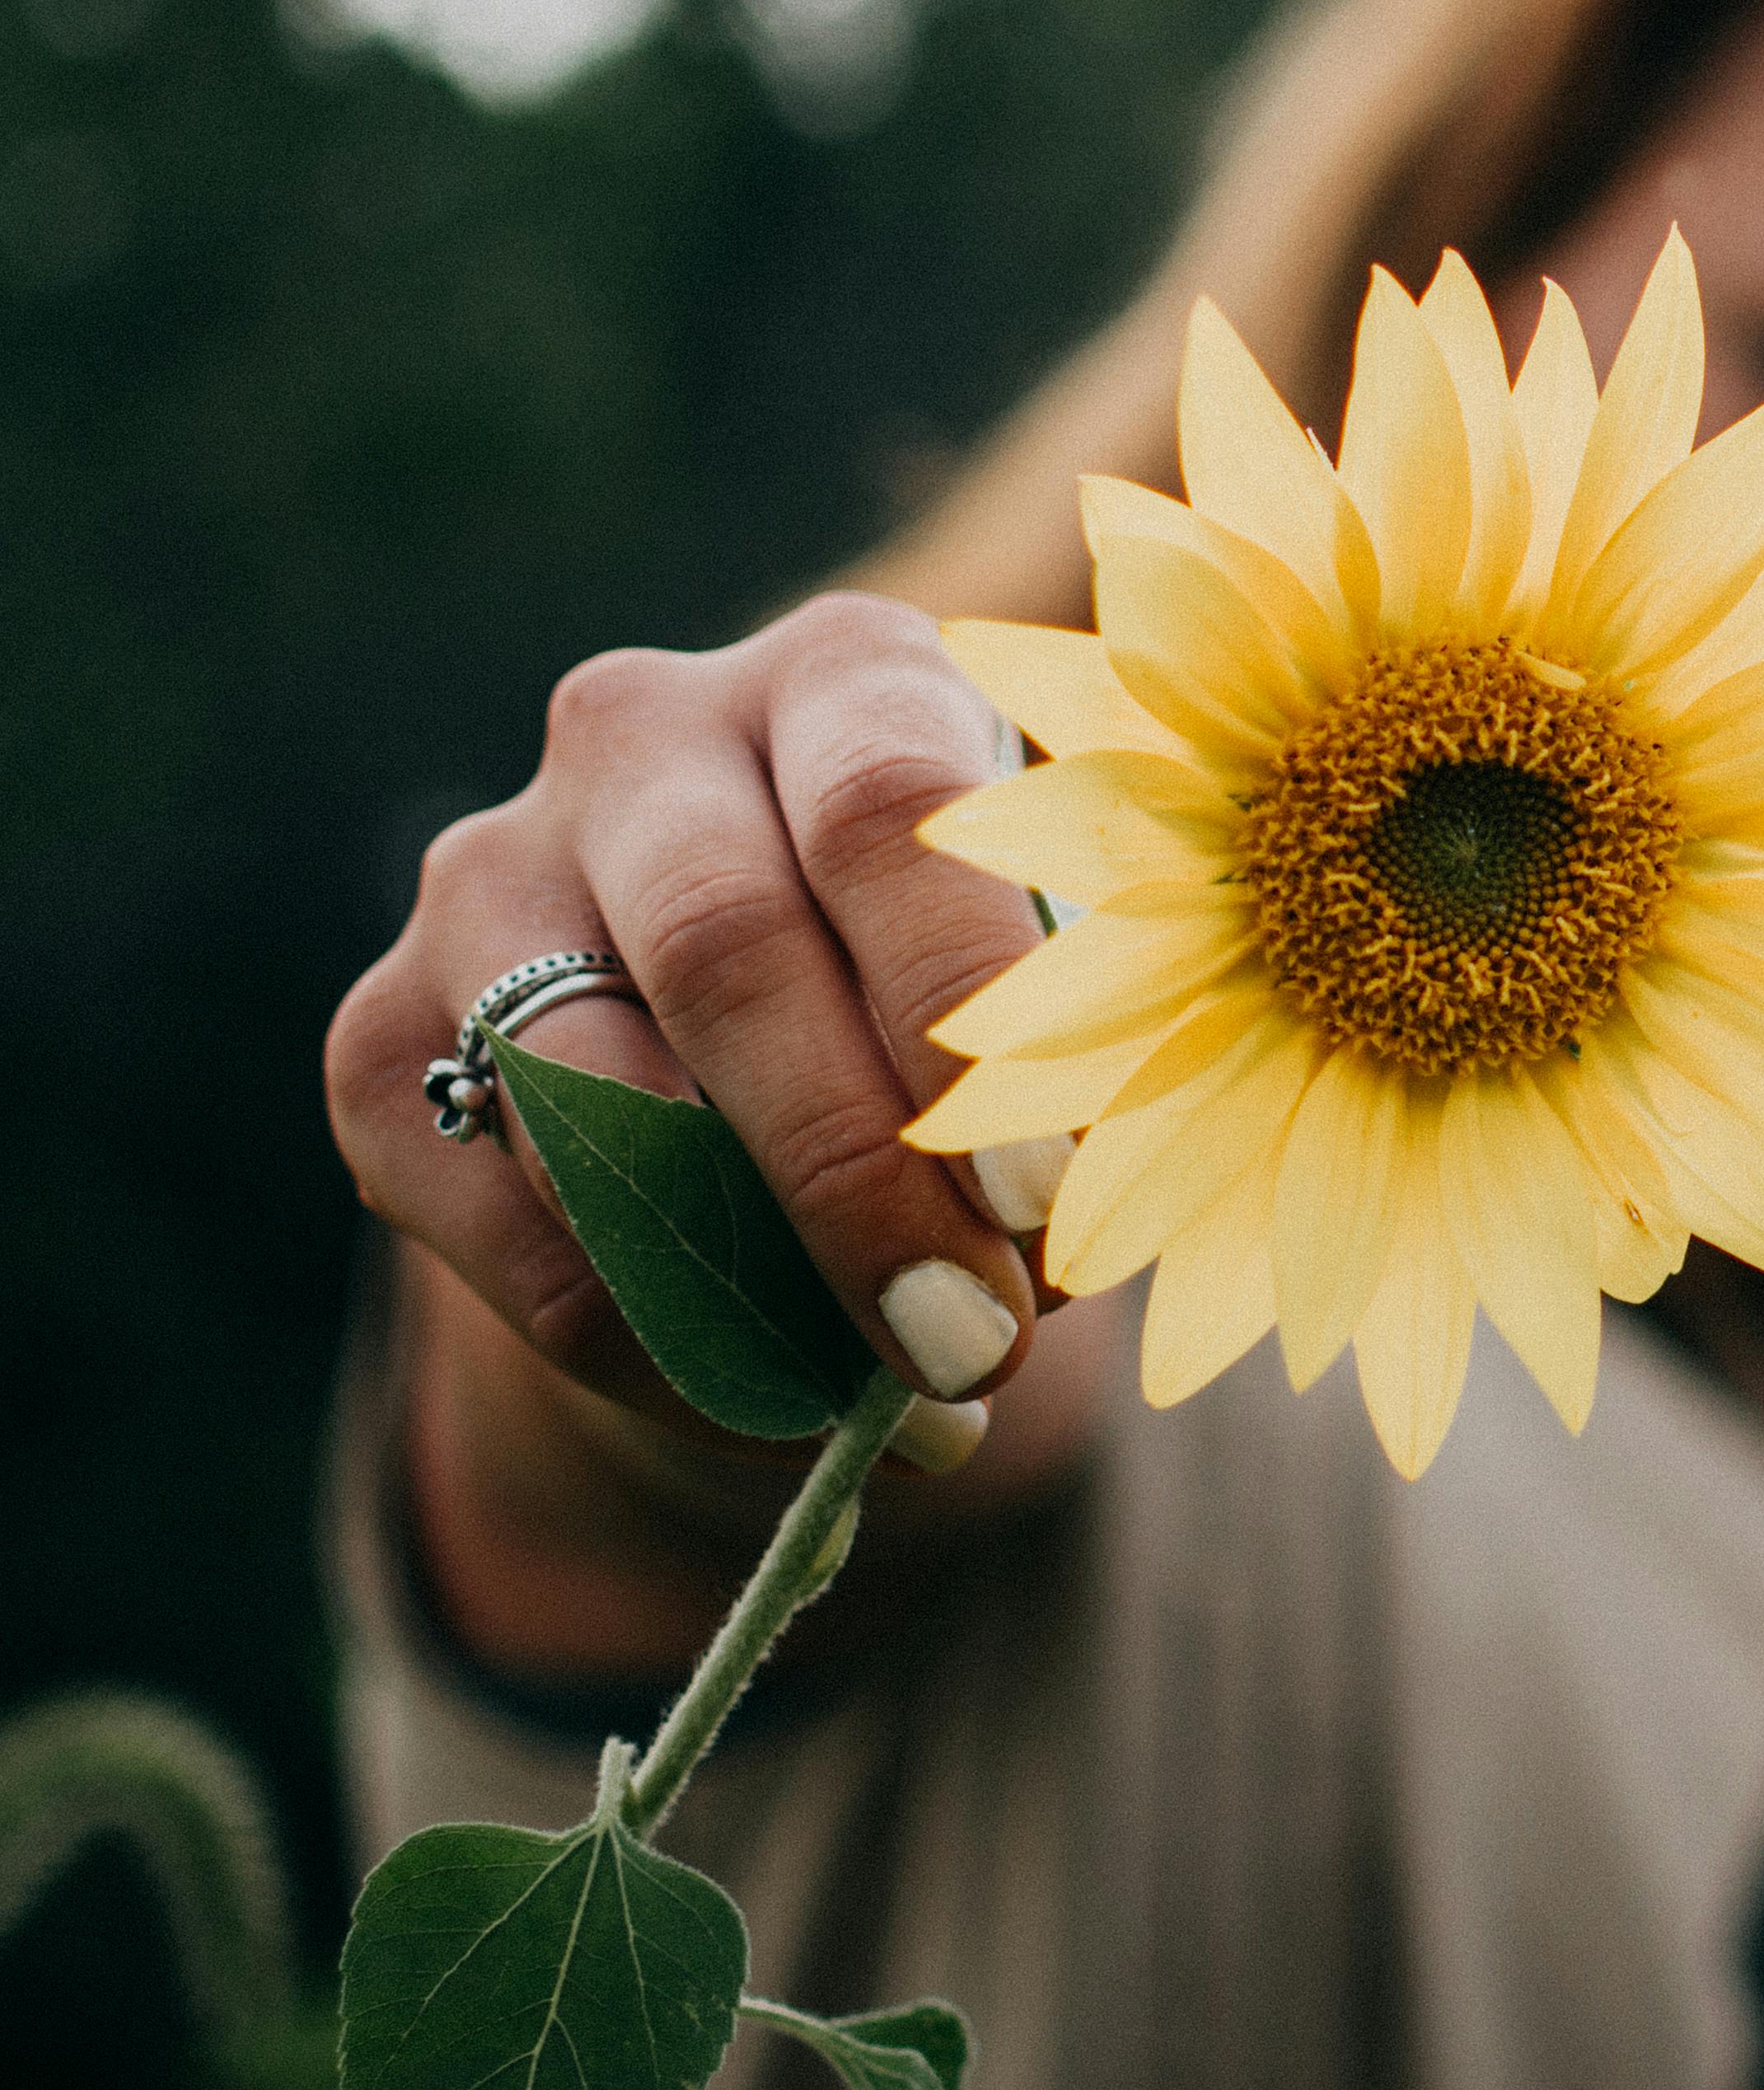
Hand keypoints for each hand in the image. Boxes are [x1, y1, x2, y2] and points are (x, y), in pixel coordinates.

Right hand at [330, 594, 1054, 1455]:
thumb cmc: (981, 973)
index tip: (1043, 1197)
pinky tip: (784, 1414)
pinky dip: (652, 1344)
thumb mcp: (1060, 967)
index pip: (887, 808)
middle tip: (972, 1338)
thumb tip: (1046, 1240)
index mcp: (843, 675)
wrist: (786, 1015)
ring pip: (590, 1088)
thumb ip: (1061, 1056)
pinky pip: (506, 1216)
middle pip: (725, 948)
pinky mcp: (378, 1033)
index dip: (965, 1007)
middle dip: (856, 1175)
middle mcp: (642, 735)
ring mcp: (486, 874)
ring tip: (905, 1399)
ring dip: (750, 1279)